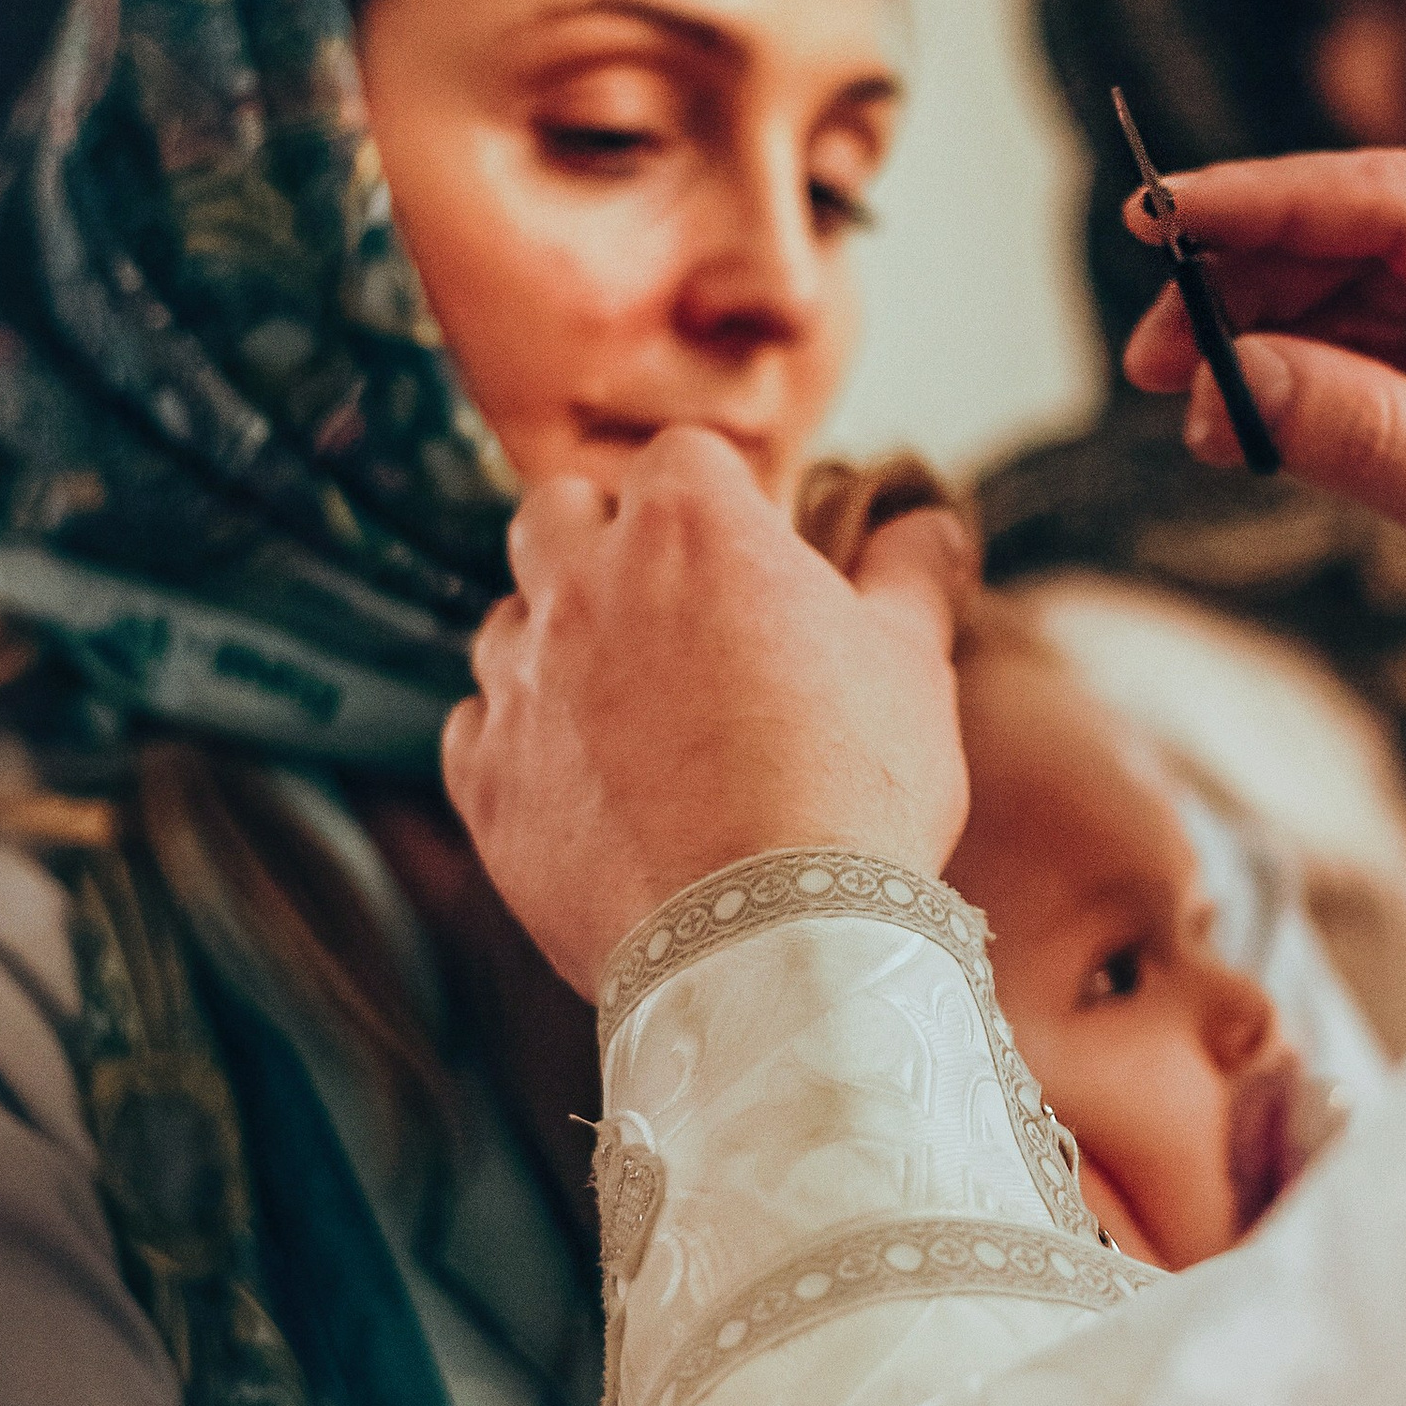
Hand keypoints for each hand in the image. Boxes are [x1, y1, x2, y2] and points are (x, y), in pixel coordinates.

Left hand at [444, 429, 972, 995]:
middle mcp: (584, 584)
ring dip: (555, 644)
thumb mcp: (913, 665)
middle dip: (602, 541)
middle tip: (668, 612)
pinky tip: (580, 785)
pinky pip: (474, 727)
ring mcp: (521, 682)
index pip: (681, 458)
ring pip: (508, 622)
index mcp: (691, 528)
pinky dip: (517, 741)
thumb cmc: (854, 791)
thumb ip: (911, 574)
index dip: (718, 501)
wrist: (767, 946)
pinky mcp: (484, 780)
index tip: (751, 556)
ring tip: (627, 712)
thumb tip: (931, 525)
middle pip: (559, 510)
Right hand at [1123, 153, 1405, 730]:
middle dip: (1243, 284)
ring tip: (1186, 407)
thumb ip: (1370, 436)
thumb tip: (1228, 380)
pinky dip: (1307, 396)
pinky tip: (1249, 429)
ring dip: (1265, 346)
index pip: (1387, 198)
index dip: (1260, 200)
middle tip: (1147, 354)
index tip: (1153, 219)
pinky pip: (1379, 376)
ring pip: (1358, 311)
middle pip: (1358, 245)